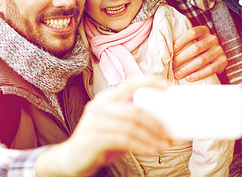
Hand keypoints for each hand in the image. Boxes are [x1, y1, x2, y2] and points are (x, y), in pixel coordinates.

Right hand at [35, 77, 173, 176]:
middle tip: (170, 135)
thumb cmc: (99, 142)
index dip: (150, 82)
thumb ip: (132, 119)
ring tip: (164, 146)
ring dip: (152, 138)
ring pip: (132, 127)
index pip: (130, 83)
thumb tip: (163, 122)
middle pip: (135, 111)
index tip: (168, 87)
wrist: (70, 160)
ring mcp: (95, 121)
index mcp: (106, 98)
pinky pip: (125, 140)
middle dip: (156, 124)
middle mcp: (99, 106)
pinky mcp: (93, 138)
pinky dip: (142, 146)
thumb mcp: (116, 126)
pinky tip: (151, 151)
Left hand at [173, 25, 226, 81]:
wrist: (216, 55)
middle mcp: (212, 39)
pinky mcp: (223, 61)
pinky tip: (189, 78)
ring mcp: (218, 50)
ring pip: (201, 60)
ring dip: (188, 68)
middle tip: (172, 65)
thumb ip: (183, 42)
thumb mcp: (193, 40)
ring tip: (178, 74)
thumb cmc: (199, 47)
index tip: (172, 49)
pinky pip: (210, 69)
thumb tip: (166, 51)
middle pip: (196, 48)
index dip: (182, 40)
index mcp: (204, 30)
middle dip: (182, 58)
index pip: (192, 33)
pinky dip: (198, 74)